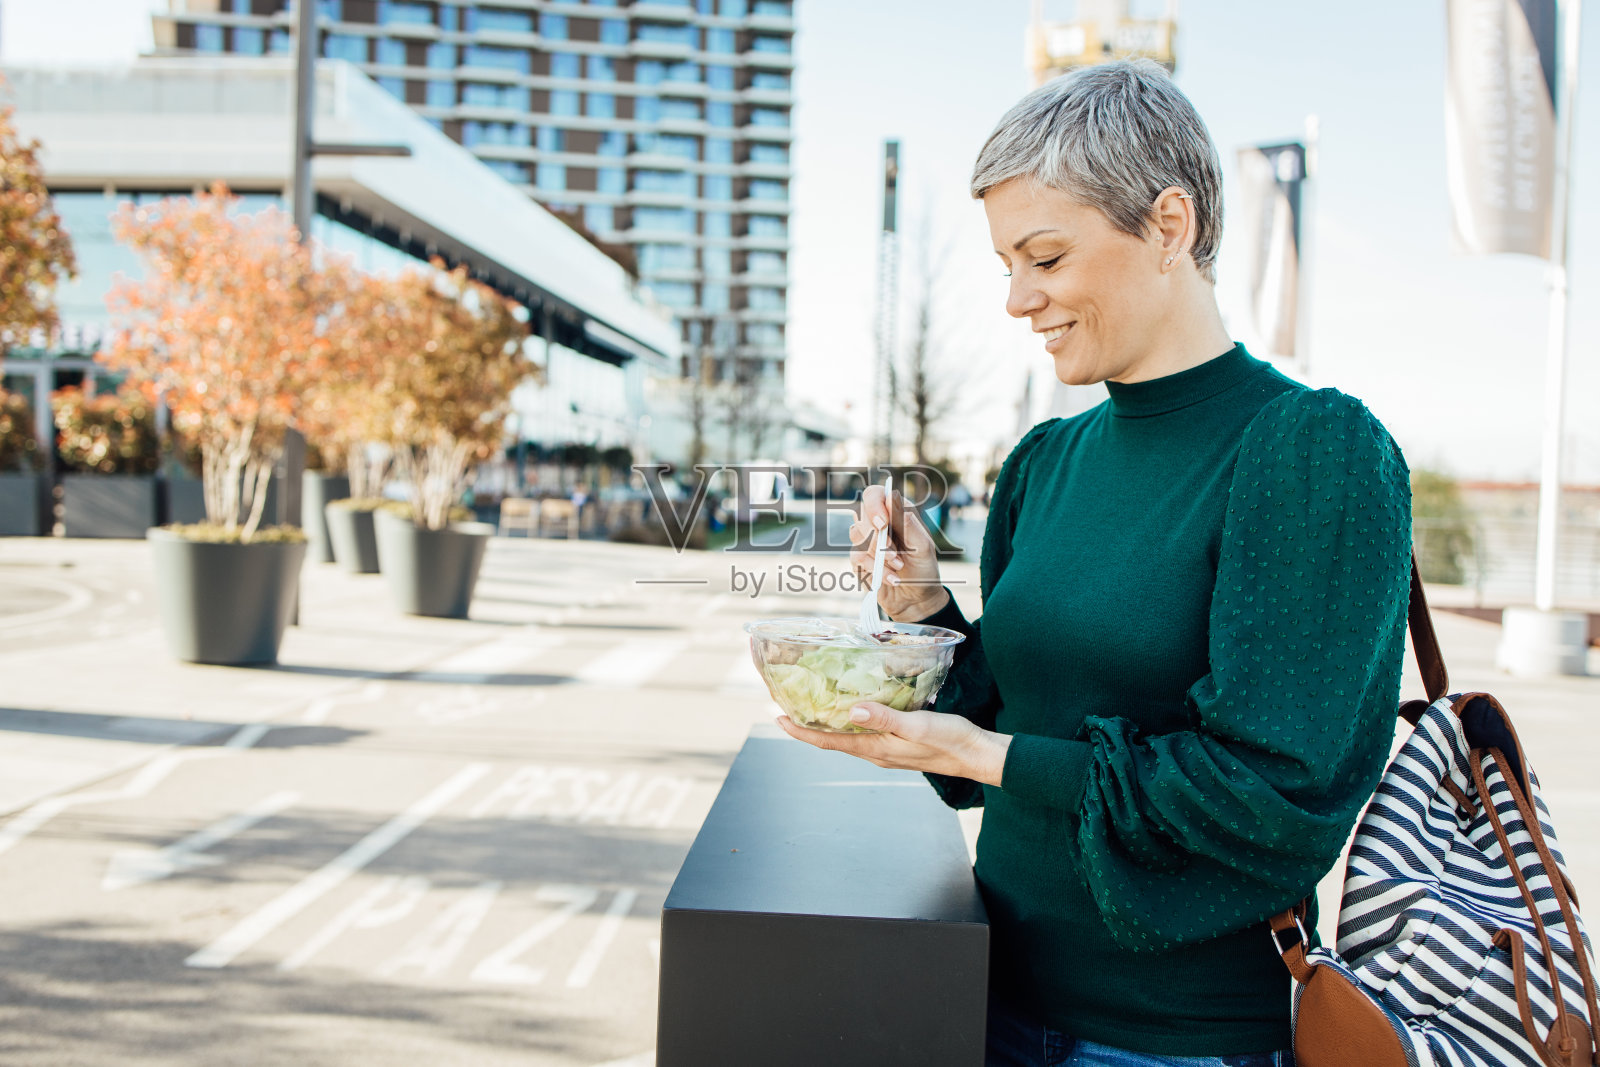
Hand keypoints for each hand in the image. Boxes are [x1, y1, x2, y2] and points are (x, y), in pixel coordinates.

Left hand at [775, 701, 1010, 785]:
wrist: (978, 755)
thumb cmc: (951, 741)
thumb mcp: (917, 725)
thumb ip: (885, 718)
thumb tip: (852, 709)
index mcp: (876, 749)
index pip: (829, 741)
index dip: (801, 731)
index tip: (779, 719)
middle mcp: (877, 752)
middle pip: (833, 740)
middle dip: (809, 725)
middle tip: (789, 706)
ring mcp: (888, 750)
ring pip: (849, 736)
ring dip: (828, 724)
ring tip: (813, 706)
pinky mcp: (899, 744)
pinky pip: (866, 733)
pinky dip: (852, 721)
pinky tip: (854, 708)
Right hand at [851, 486, 947, 620]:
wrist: (916, 599)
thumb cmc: (924, 569)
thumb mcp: (923, 547)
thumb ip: (908, 523)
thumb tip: (892, 498)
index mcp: (896, 513)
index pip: (874, 494)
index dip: (874, 505)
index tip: (882, 524)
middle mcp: (879, 523)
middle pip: (861, 515)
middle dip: (878, 538)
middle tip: (896, 555)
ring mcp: (866, 541)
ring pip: (856, 537)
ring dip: (878, 556)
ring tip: (898, 567)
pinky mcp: (859, 560)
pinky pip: (856, 558)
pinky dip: (875, 570)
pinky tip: (891, 579)